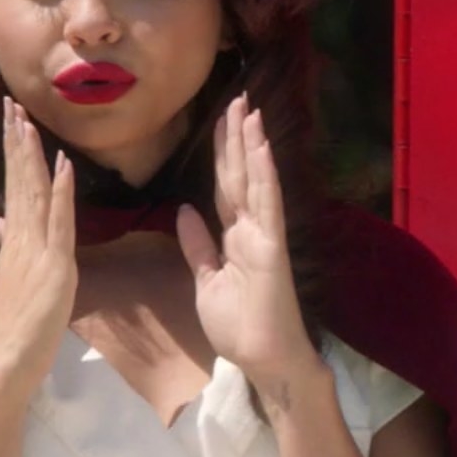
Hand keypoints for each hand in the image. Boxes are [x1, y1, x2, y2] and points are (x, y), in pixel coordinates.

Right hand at [0, 99, 77, 410]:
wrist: (2, 369)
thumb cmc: (11, 333)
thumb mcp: (7, 282)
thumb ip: (5, 249)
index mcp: (14, 245)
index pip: (15, 189)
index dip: (16, 154)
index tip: (14, 122)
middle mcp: (21, 242)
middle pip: (20, 182)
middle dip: (18, 142)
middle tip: (13, 104)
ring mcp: (35, 253)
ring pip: (35, 195)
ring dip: (32, 156)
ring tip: (27, 119)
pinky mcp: (53, 268)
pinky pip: (59, 223)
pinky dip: (62, 192)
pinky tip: (63, 166)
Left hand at [178, 95, 318, 393]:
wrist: (261, 357)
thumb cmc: (237, 325)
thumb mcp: (205, 281)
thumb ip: (198, 245)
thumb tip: (185, 209)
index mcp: (234, 236)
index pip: (224, 186)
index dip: (223, 154)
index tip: (222, 121)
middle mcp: (251, 228)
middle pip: (240, 175)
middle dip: (236, 137)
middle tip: (237, 98)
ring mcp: (263, 235)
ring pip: (254, 181)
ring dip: (251, 145)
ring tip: (248, 110)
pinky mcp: (271, 247)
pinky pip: (266, 204)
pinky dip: (264, 175)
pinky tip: (262, 148)